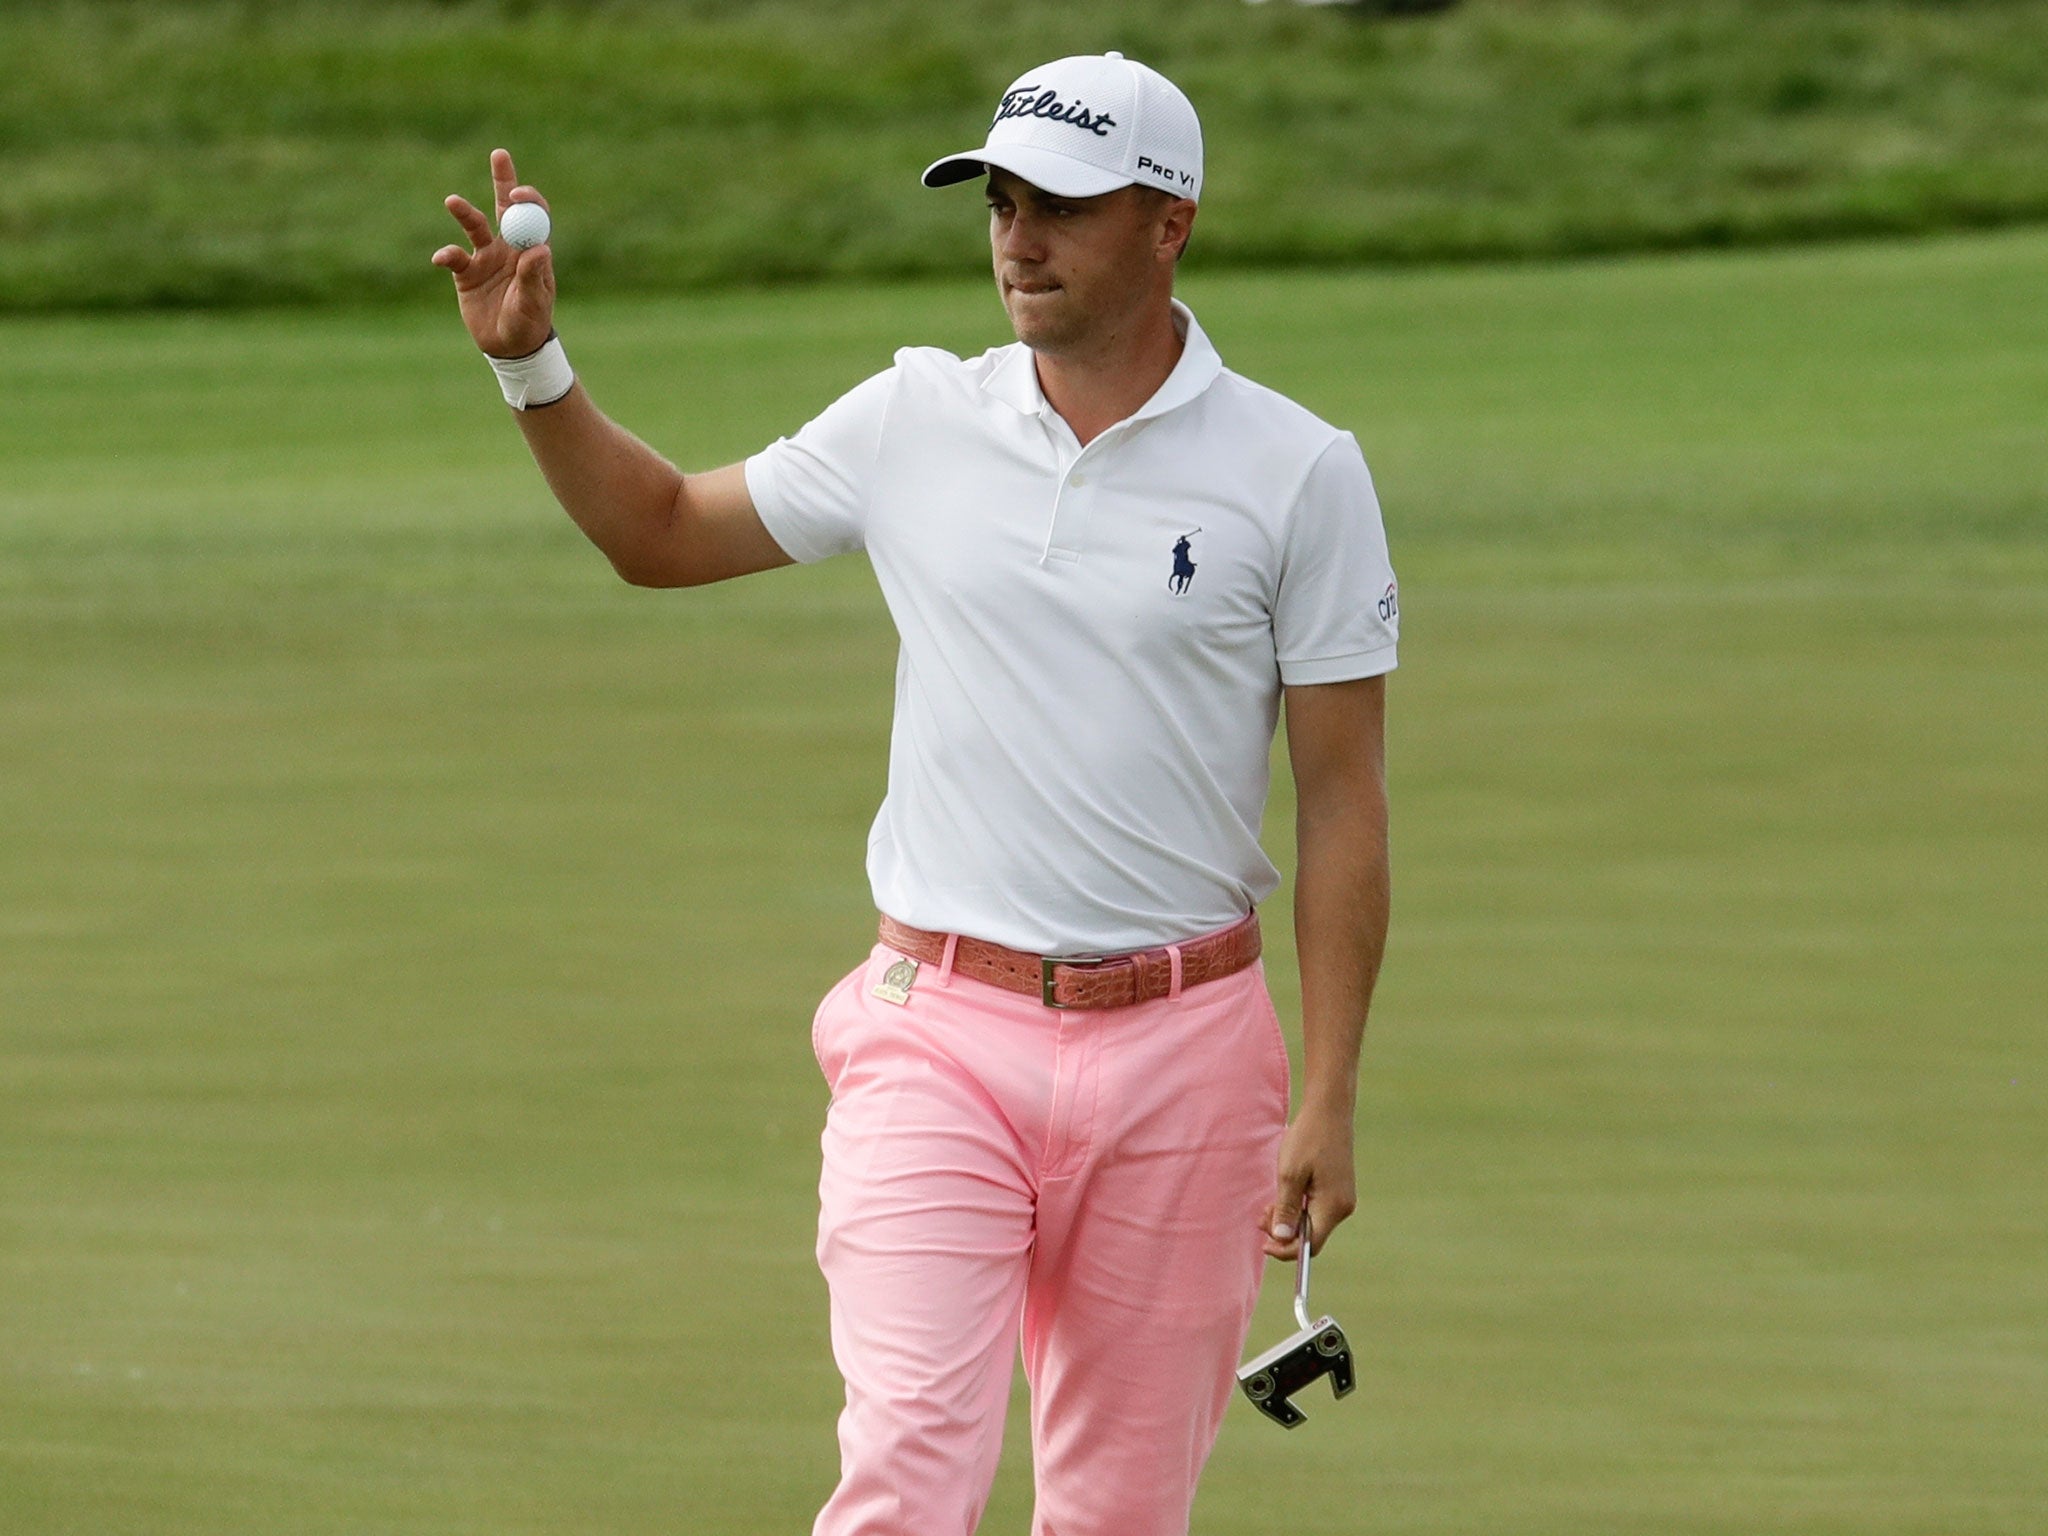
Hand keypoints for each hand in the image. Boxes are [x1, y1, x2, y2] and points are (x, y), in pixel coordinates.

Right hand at [431, 148, 555, 359]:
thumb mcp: (534, 303)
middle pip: (506, 207)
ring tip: (452, 202)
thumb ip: (534, 277)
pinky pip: (454, 257)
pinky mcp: (466, 272)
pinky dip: (447, 255)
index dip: (527, 200)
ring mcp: (486, 257)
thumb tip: (540, 249)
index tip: (516, 195)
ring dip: (464, 213)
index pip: (534, 216)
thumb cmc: (529, 324)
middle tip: (500, 154)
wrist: (508, 347)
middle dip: (503, 180)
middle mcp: (509, 247)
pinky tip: (442, 259)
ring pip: (475, 225)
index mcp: (532, 250)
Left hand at [1261, 1103, 1356, 1260]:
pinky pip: (1317, 1209)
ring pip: (1313, 1222)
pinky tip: (1285, 1193)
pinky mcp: (1338, 1189)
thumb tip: (1281, 1239)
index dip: (1286, 1249)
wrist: (1329, 1110)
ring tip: (1269, 1202)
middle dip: (1284, 1231)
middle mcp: (1343, 1207)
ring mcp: (1343, 1198)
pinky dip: (1299, 1207)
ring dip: (1290, 1218)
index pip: (1310, 1245)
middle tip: (1262, 1215)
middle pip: (1311, 1236)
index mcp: (1333, 1206)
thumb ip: (1286, 1209)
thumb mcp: (1289, 1175)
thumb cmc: (1308, 1139)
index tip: (1264, 1243)